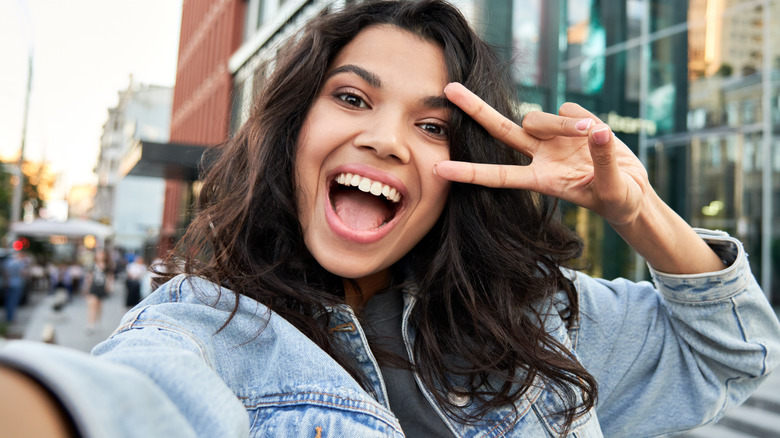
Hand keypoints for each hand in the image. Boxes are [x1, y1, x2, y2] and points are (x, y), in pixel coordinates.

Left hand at [435, 82, 649, 225]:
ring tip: (591, 135)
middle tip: (448, 89)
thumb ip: (603, 160)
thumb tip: (598, 131)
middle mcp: (539, 156)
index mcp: (541, 180)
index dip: (468, 173)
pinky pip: (569, 109)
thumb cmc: (616, 198)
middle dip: (475, 109)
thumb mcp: (612, 187)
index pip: (498, 176)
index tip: (438, 168)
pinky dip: (584, 119)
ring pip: (540, 117)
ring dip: (562, 124)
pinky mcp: (571, 121)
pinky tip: (598, 133)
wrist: (630, 190)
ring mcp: (553, 138)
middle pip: (500, 130)